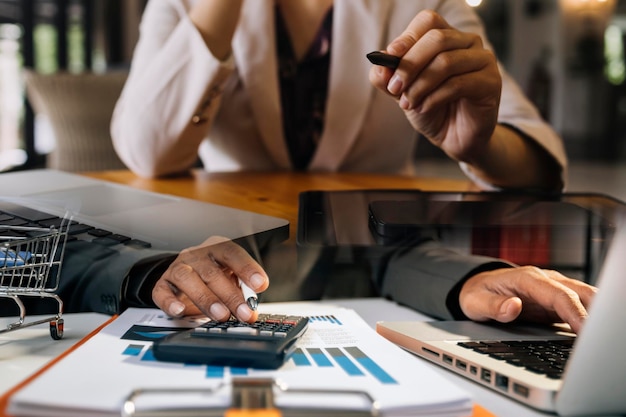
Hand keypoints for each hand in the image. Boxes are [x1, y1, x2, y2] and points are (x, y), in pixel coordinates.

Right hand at [152, 236, 268, 322]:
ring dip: (206, 299)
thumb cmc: (213, 277)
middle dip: (230, 295)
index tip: (260, 284)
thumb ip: (242, 290)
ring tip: (221, 315)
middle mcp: (196, 255)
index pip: (232, 253)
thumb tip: (251, 308)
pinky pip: (162, 291)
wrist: (185, 278)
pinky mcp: (162, 284)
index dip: (247, 268)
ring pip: (188, 279)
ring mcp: (178, 268)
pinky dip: (170, 302)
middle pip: (212, 272)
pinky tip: (180, 310)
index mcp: (217, 248)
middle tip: (244, 312)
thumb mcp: (231, 278)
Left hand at [368, 10, 500, 162]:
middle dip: (410, 64)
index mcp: (447, 37)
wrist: (453, 137)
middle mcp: (468, 43)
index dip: (408, 37)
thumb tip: (380, 65)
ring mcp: (483, 60)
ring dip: (420, 85)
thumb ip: (388, 78)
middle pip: (437, 38)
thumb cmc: (431, 108)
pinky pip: (458, 84)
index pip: (428, 21)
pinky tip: (424, 108)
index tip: (391, 55)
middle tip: (395, 87)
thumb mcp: (402, 93)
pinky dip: (434, 98)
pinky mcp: (491, 82)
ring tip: (408, 104)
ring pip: (446, 62)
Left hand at [459, 266, 596, 332]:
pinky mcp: (555, 301)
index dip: (574, 312)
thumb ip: (493, 306)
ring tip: (600, 337)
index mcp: (527, 279)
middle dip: (595, 312)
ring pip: (584, 297)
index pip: (558, 294)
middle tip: (600, 337)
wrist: (476, 287)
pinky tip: (592, 335)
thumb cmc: (476, 293)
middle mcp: (544, 281)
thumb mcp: (475, 302)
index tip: (585, 329)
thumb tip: (513, 307)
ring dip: (595, 314)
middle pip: (580, 292)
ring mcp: (552, 289)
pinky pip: (578, 307)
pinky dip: (589, 317)